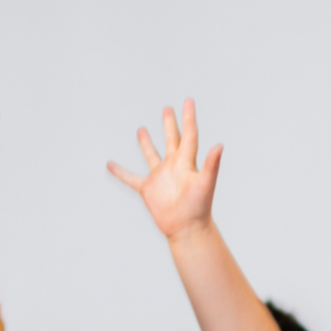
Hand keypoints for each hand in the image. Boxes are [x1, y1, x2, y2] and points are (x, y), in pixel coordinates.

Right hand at [109, 100, 222, 241]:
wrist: (188, 229)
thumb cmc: (199, 208)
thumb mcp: (205, 183)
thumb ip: (212, 164)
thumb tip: (220, 145)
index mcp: (187, 162)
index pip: (189, 134)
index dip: (189, 117)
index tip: (188, 101)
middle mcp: (173, 166)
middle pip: (172, 140)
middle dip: (170, 124)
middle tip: (168, 108)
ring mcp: (160, 177)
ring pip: (151, 155)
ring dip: (147, 143)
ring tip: (142, 129)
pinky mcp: (148, 189)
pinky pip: (130, 178)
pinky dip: (120, 172)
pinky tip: (110, 164)